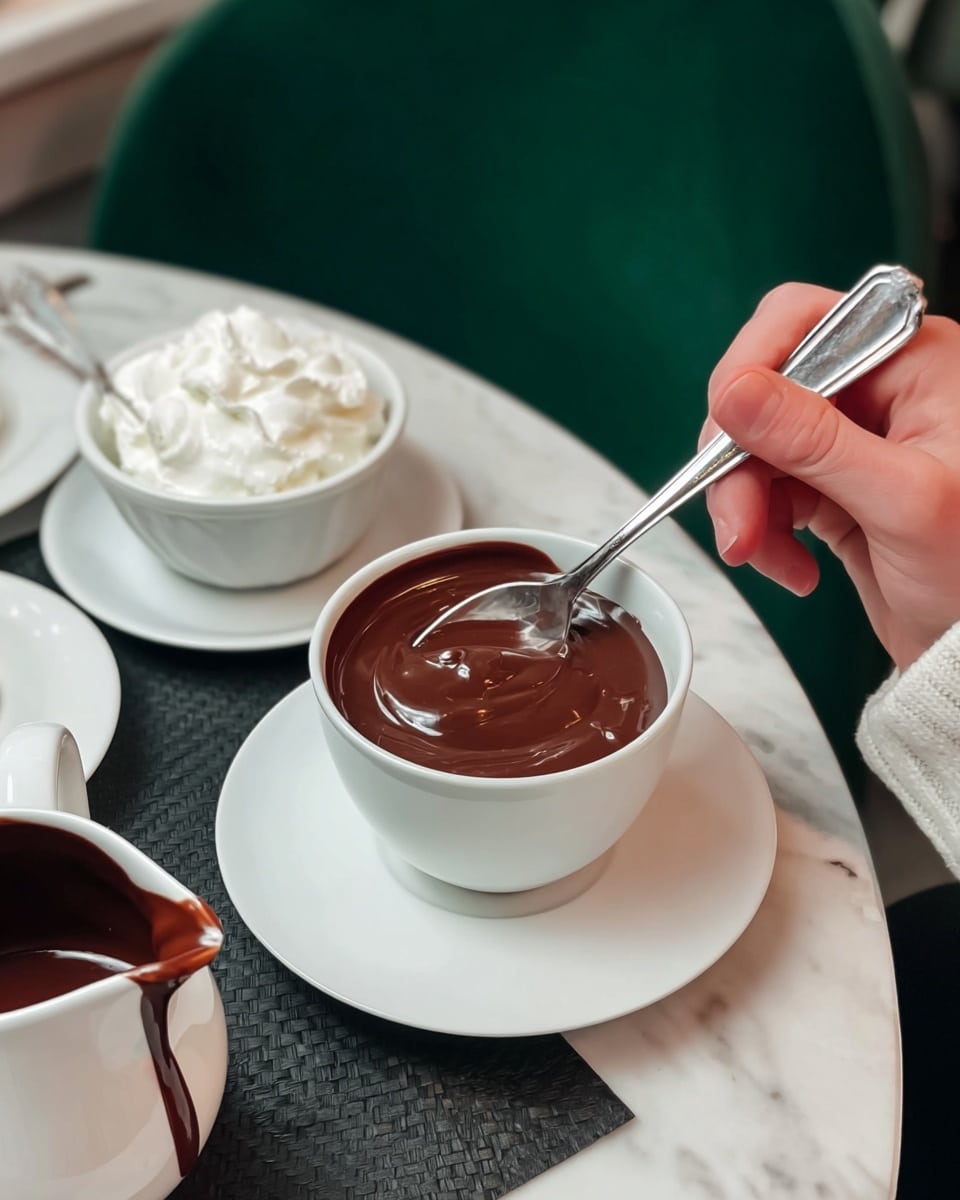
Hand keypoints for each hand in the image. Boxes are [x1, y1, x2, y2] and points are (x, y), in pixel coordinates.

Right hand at [703, 282, 959, 671]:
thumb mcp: (899, 501)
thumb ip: (812, 441)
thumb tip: (734, 391)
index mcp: (911, 362)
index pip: (800, 324)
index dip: (749, 371)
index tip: (726, 429)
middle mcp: (879, 390)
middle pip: (764, 394)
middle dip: (739, 461)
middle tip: (737, 521)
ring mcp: (853, 440)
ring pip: (756, 447)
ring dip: (744, 503)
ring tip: (761, 554)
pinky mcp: (834, 486)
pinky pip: (768, 490)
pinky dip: (764, 529)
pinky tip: (792, 565)